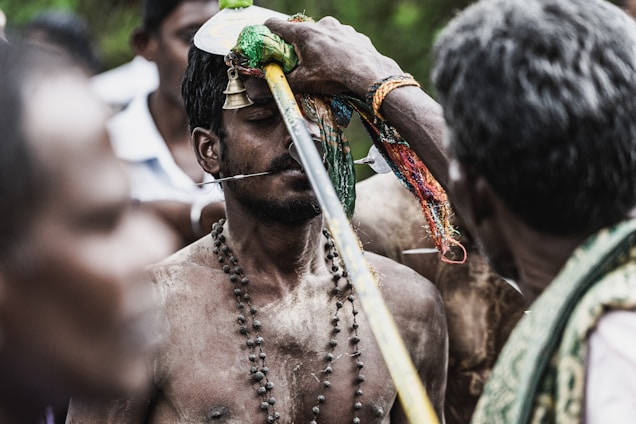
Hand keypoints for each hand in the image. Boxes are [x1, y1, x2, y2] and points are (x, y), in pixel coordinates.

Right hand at [265, 16, 403, 97]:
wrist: (369, 75)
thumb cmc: (335, 76)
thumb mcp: (304, 82)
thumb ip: (286, 80)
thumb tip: (274, 83)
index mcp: (304, 33)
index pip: (276, 25)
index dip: (267, 31)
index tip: (266, 39)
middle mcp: (322, 25)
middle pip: (301, 32)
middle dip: (298, 45)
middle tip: (301, 62)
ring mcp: (340, 28)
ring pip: (323, 35)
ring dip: (320, 48)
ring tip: (325, 66)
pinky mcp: (355, 35)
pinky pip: (341, 40)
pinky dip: (338, 50)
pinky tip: (342, 64)